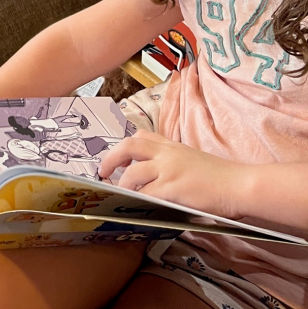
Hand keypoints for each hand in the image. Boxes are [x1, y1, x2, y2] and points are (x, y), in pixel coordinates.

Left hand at [99, 131, 241, 219]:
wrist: (239, 184)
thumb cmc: (222, 177)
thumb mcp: (193, 161)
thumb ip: (174, 165)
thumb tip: (157, 180)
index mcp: (173, 146)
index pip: (142, 137)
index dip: (125, 145)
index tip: (117, 156)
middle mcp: (167, 153)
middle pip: (129, 146)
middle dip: (111, 158)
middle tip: (103, 171)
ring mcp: (169, 170)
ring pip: (133, 172)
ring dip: (123, 184)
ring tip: (119, 193)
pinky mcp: (173, 188)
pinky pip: (147, 194)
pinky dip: (138, 200)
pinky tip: (135, 206)